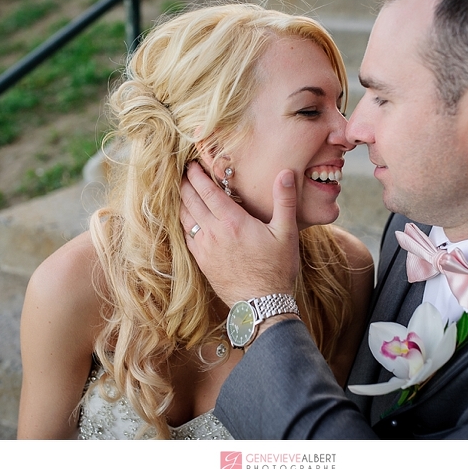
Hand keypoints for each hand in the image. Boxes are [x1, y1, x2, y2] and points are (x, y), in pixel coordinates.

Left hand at [180, 162, 299, 305]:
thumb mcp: (286, 233)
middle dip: (185, 184)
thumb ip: (284, 201)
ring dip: (181, 202)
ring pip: (184, 218)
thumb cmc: (277, 268)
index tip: (192, 164)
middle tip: (183, 172)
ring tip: (182, 191)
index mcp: (232, 222)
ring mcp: (204, 248)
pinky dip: (182, 222)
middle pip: (190, 201)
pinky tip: (185, 219)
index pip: (207, 191)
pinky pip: (185, 236)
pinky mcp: (201, 262)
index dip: (197, 175)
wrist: (261, 304)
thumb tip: (286, 173)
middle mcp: (213, 233)